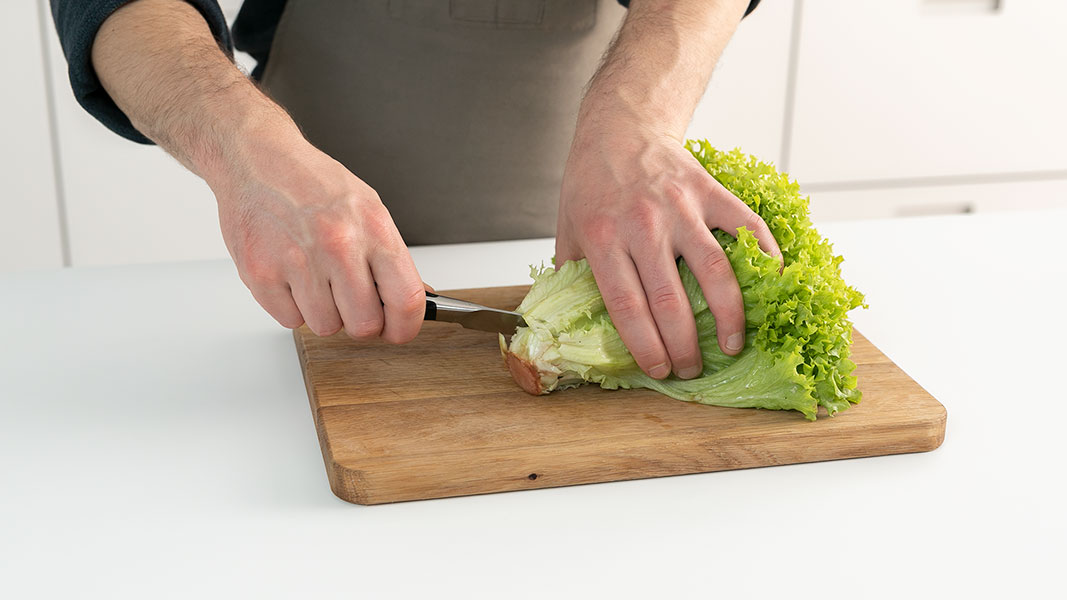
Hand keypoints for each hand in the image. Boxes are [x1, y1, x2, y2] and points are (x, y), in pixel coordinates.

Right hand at [208, 119, 426, 341]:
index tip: (398, 331)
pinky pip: (288, 320)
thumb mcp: (368, 209)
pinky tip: (289, 274)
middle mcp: (338, 245)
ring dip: (322, 311)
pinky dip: (290, 305)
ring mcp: (298, 261)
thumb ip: (391, 258)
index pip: (405, 299)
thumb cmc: (313, 183)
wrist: (258, 159)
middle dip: (359, 320)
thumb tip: (416, 298)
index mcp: (373, 229)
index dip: (405, 327)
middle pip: (364, 324)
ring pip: (324, 326)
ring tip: (314, 277)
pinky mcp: (261, 273)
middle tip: (349, 301)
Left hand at [555, 122, 779, 379]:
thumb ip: (572, 275)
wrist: (620, 126)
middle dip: (684, 345)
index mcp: (602, 237)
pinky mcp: (709, 191)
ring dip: (729, 315)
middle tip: (691, 369)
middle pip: (670, 300)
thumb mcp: (566, 227)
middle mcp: (643, 224)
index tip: (659, 370)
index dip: (646, 345)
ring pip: (714, 270)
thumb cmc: (591, 182)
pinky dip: (765, 256)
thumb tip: (580, 325)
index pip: (627, 306)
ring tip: (733, 344)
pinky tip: (771, 285)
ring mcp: (680, 206)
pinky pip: (746, 226)